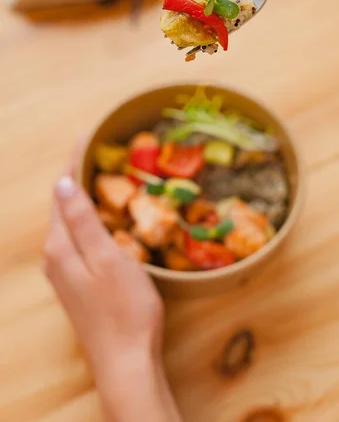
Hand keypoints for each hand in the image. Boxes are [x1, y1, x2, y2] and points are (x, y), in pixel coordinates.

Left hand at [45, 147, 181, 421]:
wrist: (126, 360)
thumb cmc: (124, 309)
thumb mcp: (107, 258)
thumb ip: (81, 220)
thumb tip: (61, 183)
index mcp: (60, 245)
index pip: (62, 190)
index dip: (75, 160)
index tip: (90, 134)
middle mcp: (55, 255)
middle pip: (64, 203)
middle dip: (78, 173)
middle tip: (102, 148)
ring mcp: (65, 270)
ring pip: (70, 220)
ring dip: (84, 193)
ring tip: (105, 171)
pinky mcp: (78, 281)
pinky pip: (78, 236)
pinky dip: (90, 215)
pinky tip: (106, 213)